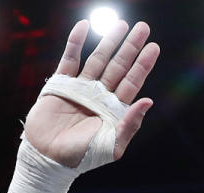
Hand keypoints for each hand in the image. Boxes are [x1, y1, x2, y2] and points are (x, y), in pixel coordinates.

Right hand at [24, 20, 159, 167]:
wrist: (49, 158)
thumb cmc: (83, 157)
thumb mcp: (112, 145)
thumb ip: (130, 124)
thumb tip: (148, 101)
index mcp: (114, 109)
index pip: (132, 82)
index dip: (143, 65)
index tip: (154, 47)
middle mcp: (100, 96)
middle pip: (119, 66)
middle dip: (131, 47)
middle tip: (143, 28)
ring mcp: (81, 88)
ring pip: (98, 59)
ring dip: (109, 42)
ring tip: (121, 24)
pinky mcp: (61, 84)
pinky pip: (70, 59)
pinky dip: (76, 42)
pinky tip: (85, 26)